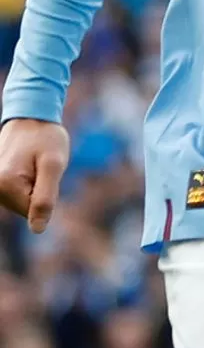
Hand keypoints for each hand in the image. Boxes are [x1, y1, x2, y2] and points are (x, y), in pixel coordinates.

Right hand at [0, 118, 70, 233]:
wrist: (31, 117)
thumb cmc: (46, 138)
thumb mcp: (53, 165)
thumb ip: (45, 198)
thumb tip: (37, 230)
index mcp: (4, 186)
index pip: (34, 211)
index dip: (47, 192)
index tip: (43, 171)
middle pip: (26, 208)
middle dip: (40, 190)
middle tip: (41, 167)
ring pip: (23, 202)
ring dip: (35, 186)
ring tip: (34, 165)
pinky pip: (19, 194)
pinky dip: (28, 184)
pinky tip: (27, 167)